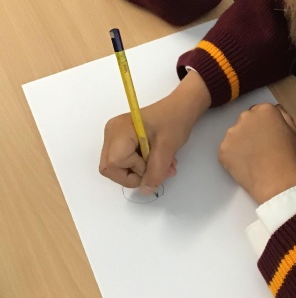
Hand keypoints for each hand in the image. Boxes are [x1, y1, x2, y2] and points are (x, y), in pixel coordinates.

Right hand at [99, 71, 210, 193]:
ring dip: (143, 171)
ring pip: (120, 167)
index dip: (134, 171)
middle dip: (137, 174)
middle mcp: (111, 133)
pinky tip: (159, 159)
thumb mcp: (167, 148)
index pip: (114, 165)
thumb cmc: (174, 120)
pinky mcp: (123, 140)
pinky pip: (126, 160)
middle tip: (159, 169)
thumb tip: (146, 190)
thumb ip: (156, 171)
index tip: (154, 164)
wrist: (182, 107)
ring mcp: (115, 136)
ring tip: (164, 165)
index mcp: (119, 131)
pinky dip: (143, 165)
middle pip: (112, 168)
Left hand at [219, 104, 295, 203]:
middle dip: (251, 131)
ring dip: (241, 143)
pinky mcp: (223, 150)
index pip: (259, 111)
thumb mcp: (294, 131)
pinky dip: (234, 157)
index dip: (264, 125)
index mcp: (265, 111)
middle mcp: (245, 117)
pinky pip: (227, 150)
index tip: (268, 136)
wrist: (278, 183)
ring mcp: (232, 134)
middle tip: (261, 148)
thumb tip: (275, 110)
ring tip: (254, 159)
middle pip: (245, 121)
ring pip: (235, 135)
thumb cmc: (289, 158)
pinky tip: (246, 165)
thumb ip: (283, 116)